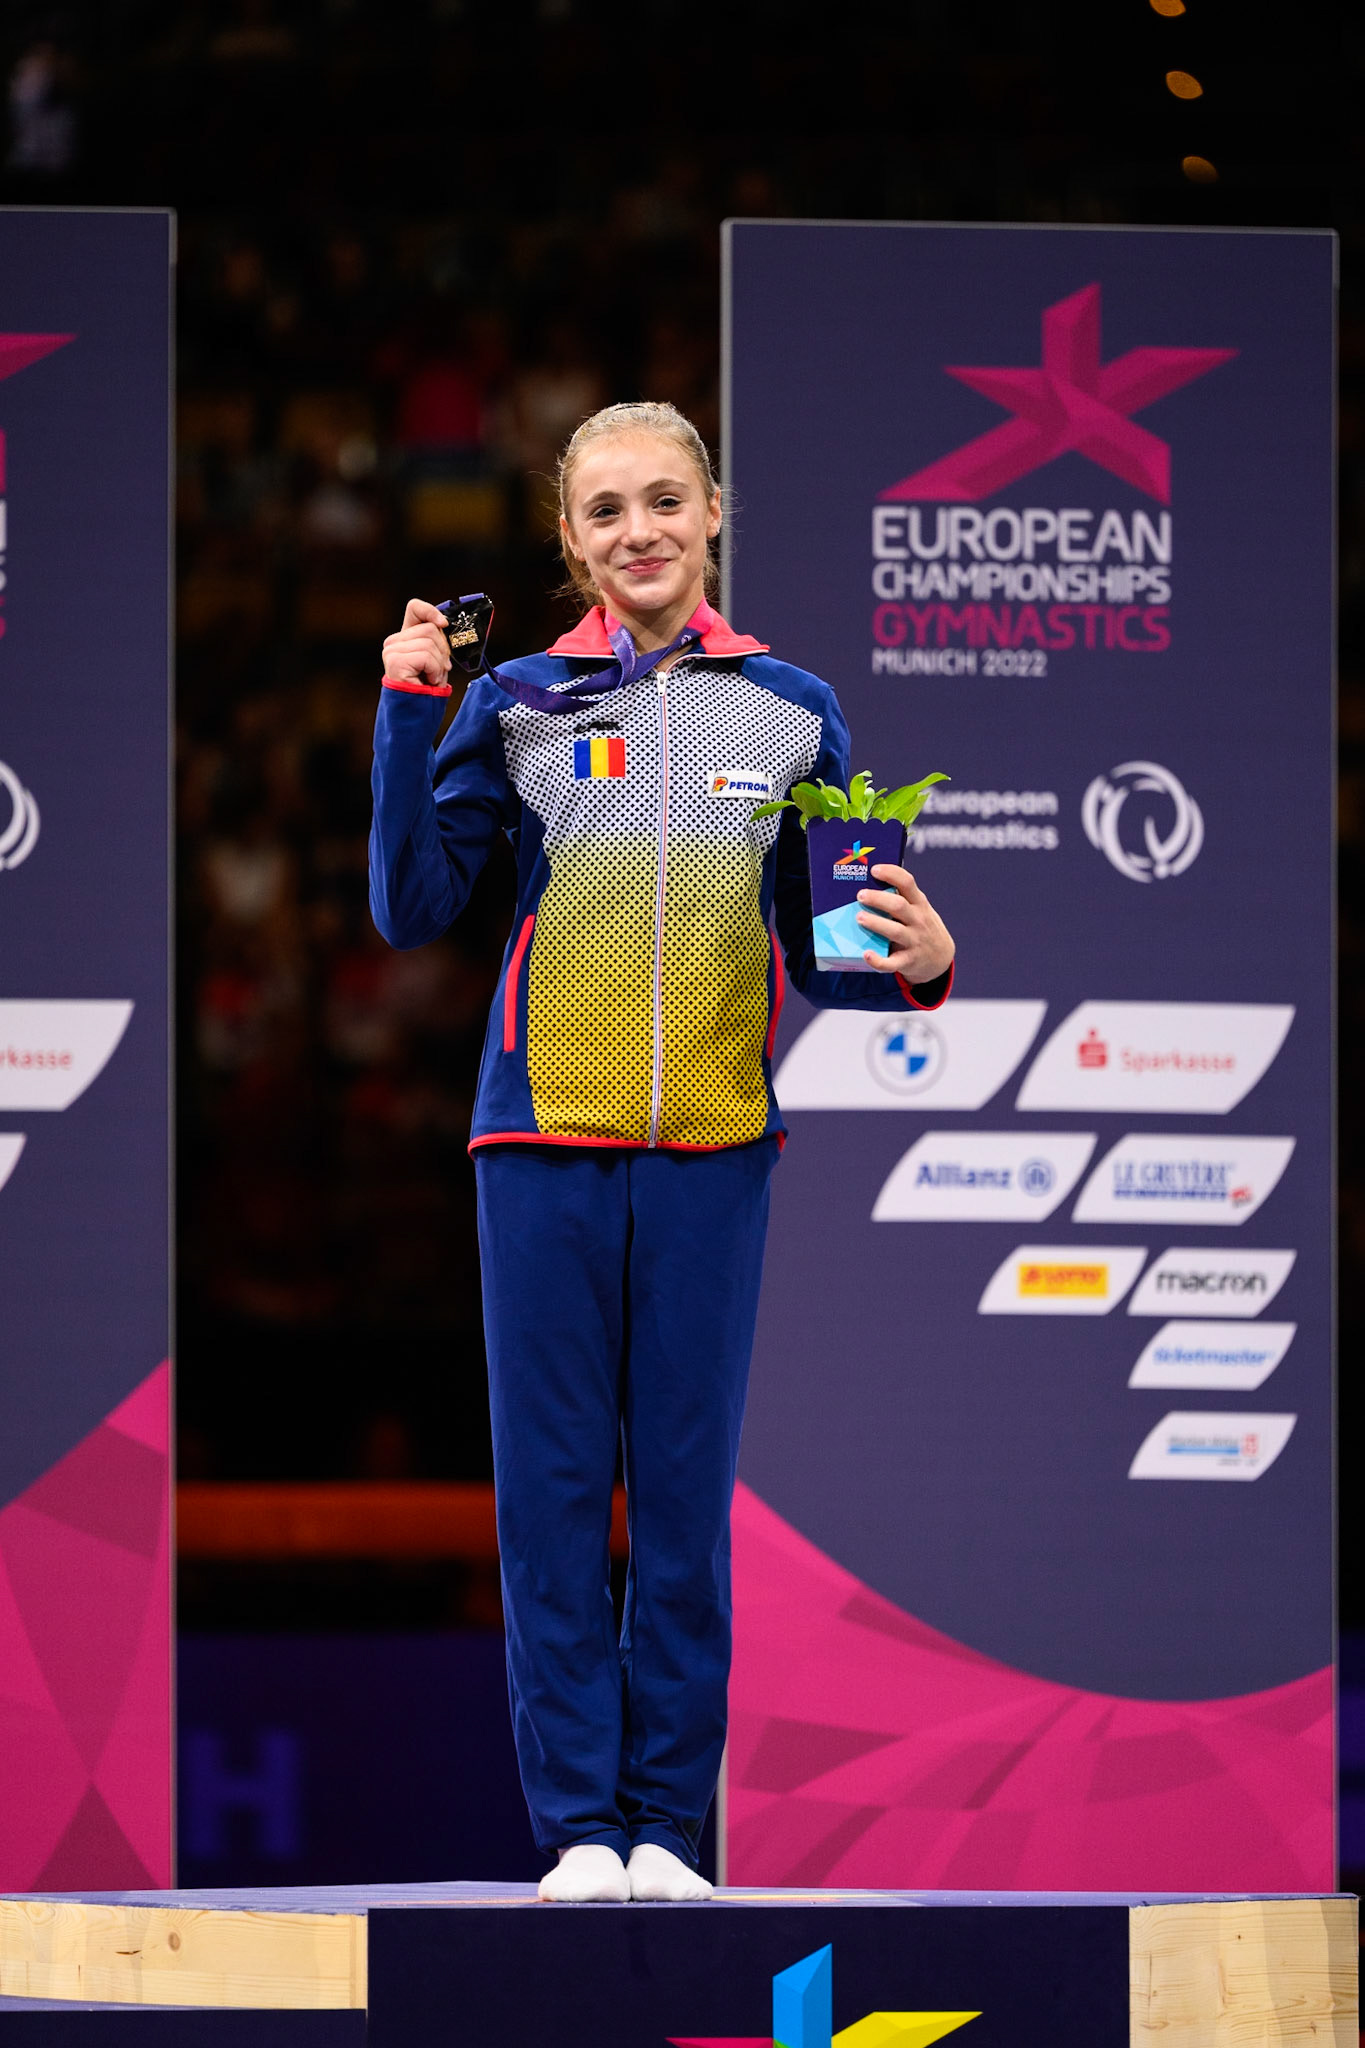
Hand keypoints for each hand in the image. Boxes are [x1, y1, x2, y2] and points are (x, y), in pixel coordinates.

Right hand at [381, 598, 450, 687]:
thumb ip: (437, 641)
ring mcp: (391, 651)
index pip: (414, 608)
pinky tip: (427, 682)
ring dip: (439, 665)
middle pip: (430, 629)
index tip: (444, 625)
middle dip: (443, 651)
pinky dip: (434, 671)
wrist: (416, 715)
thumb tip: (445, 624)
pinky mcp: (394, 662)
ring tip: (432, 678)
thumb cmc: (428, 689)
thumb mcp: (436, 659)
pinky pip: (426, 656)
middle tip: (438, 671)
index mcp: (404, 638)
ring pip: (430, 642)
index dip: (431, 611)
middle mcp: (393, 642)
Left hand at [856, 864, 954, 983]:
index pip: (907, 883)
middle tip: (860, 895)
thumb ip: (902, 898)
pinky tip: (867, 954)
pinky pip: (892, 963)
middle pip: (898, 906)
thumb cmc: (920, 926)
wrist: (941, 957)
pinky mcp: (908, 961)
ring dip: (876, 923)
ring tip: (859, 918)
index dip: (891, 874)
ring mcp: (914, 941)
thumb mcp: (919, 909)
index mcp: (919, 903)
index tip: (874, 870)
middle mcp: (918, 920)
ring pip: (895, 931)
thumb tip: (868, 883)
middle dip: (878, 899)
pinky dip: (879, 960)